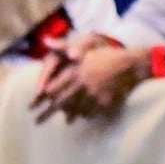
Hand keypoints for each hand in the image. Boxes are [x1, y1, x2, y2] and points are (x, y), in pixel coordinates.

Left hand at [30, 39, 146, 123]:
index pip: (52, 89)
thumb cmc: (106, 55)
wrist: (131, 65)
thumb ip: (62, 46)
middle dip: (47, 113)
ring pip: (76, 109)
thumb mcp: (84, 47)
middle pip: (60, 102)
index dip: (42, 98)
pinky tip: (84, 116)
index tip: (33, 105)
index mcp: (73, 72)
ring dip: (70, 115)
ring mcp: (93, 95)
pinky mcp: (105, 102)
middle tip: (37, 122)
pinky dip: (86, 114)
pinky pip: (92, 112)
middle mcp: (81, 85)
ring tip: (65, 121)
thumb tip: (44, 40)